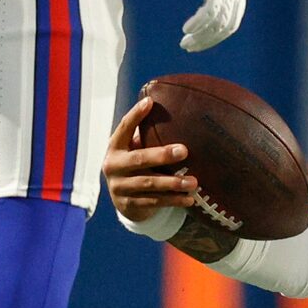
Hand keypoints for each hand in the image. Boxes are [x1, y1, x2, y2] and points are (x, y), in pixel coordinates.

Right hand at [105, 93, 198, 225]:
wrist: (124, 201)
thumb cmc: (138, 166)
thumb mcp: (136, 150)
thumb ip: (148, 136)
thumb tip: (181, 113)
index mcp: (115, 147)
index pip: (123, 128)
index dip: (135, 115)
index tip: (150, 102)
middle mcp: (113, 166)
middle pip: (139, 159)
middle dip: (162, 155)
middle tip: (184, 151)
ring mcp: (119, 187)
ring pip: (148, 184)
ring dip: (173, 183)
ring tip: (194, 182)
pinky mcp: (128, 205)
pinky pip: (154, 202)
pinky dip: (173, 200)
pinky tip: (189, 198)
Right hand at [182, 0, 250, 50]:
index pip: (233, 20)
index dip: (218, 34)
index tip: (202, 40)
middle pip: (227, 26)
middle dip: (209, 40)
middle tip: (190, 47)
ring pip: (218, 22)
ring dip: (201, 36)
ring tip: (186, 43)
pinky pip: (210, 10)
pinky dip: (198, 23)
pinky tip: (187, 29)